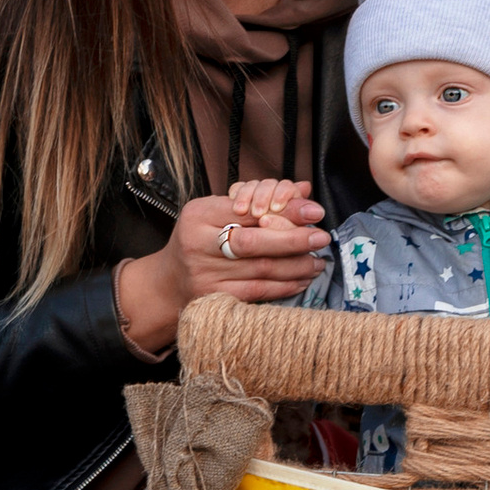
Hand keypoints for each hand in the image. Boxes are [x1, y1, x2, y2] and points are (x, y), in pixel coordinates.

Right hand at [116, 183, 329, 357]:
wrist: (168, 282)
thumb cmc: (199, 240)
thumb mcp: (216, 212)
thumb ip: (256, 201)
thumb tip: (304, 190)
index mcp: (198, 215)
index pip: (248, 210)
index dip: (284, 210)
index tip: (313, 212)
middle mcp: (198, 245)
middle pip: (254, 242)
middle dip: (294, 240)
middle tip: (321, 237)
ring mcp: (205, 275)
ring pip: (260, 270)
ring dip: (296, 266)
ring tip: (317, 261)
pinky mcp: (214, 299)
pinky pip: (257, 292)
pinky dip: (284, 286)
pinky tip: (301, 280)